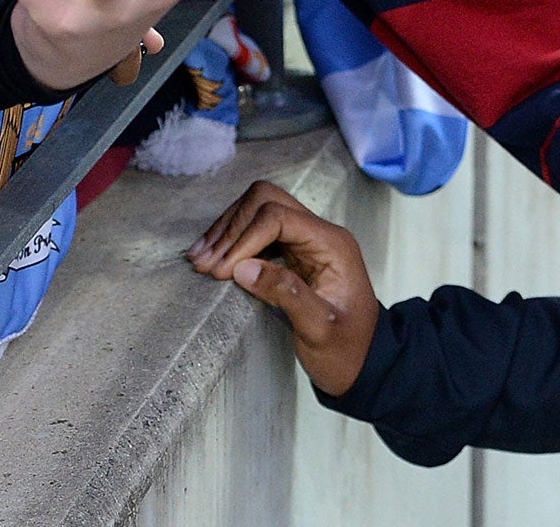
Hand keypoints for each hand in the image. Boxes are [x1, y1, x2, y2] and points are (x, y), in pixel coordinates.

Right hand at [189, 180, 379, 397]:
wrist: (361, 360)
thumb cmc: (345, 348)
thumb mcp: (319, 329)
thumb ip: (287, 294)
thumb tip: (242, 268)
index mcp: (332, 244)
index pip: (280, 217)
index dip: (245, 239)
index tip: (220, 271)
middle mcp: (319, 233)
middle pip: (267, 201)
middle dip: (232, 228)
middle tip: (204, 264)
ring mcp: (305, 240)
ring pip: (258, 210)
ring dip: (226, 231)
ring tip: (198, 260)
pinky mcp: (291, 253)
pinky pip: (256, 231)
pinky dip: (231, 240)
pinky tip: (210, 259)